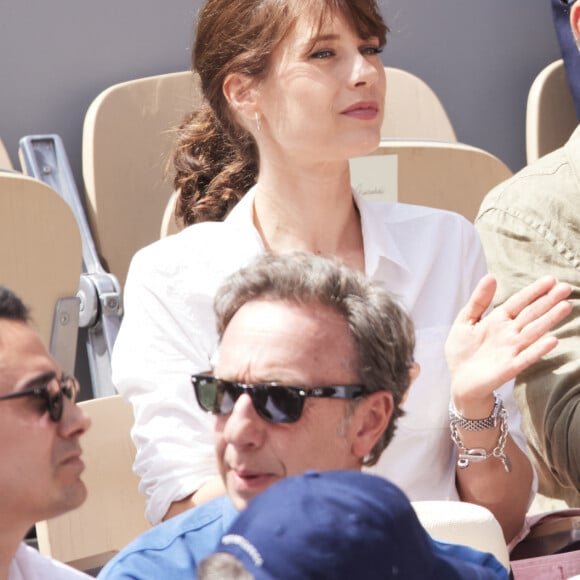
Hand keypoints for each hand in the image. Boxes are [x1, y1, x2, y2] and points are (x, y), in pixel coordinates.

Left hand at [446, 275, 571, 409]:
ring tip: (565, 306)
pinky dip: (538, 349)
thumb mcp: (465, 320)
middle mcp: (509, 333)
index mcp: (498, 320)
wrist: (459, 381)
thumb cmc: (462, 351)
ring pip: (534, 331)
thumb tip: (491, 276)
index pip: (519, 302)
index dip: (533, 291)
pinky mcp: (510, 367)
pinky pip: (527, 357)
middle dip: (548, 301)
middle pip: (531, 314)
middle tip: (566, 287)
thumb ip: (478, 301)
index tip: (550, 279)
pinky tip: (552, 340)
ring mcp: (512, 350)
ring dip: (549, 320)